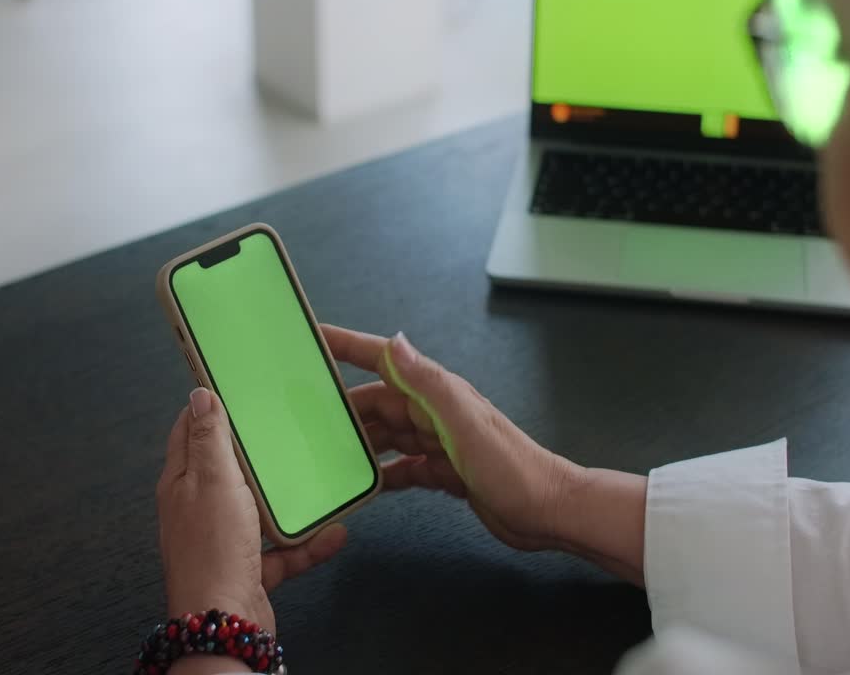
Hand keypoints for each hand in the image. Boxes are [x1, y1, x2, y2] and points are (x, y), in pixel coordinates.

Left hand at [156, 388, 347, 671]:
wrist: (225, 621)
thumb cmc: (214, 549)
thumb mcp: (213, 481)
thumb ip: (210, 439)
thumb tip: (199, 395)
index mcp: (183, 484)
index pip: (189, 433)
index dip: (209, 408)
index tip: (235, 388)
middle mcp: (200, 510)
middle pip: (228, 471)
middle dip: (257, 453)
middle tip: (286, 428)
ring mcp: (226, 541)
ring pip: (261, 510)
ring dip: (289, 500)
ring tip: (317, 480)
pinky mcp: (251, 569)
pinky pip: (283, 551)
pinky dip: (308, 543)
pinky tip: (334, 533)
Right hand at [323, 325, 581, 551]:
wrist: (548, 511)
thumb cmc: (513, 467)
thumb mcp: (464, 422)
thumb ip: (429, 383)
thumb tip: (397, 342)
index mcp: (437, 393)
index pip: (383, 360)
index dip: (347, 345)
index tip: (312, 337)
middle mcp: (435, 413)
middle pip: (376, 402)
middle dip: (340, 405)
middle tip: (300, 413)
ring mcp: (440, 443)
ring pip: (386, 435)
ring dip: (358, 441)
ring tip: (324, 451)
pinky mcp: (445, 472)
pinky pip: (403, 467)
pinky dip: (382, 474)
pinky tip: (365, 486)